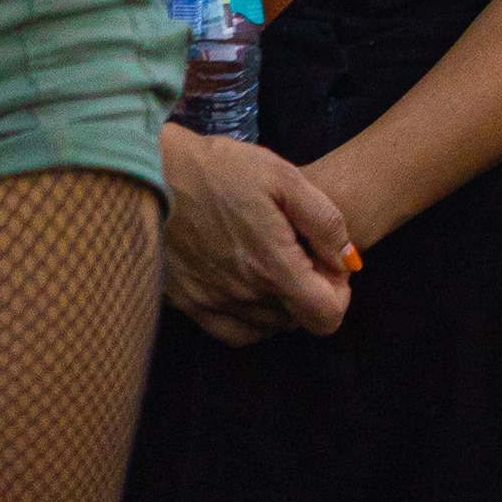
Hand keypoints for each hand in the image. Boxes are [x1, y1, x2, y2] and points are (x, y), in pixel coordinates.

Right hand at [159, 125, 355, 346]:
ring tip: (275, 264)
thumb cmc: (222, 170)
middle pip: (298, 318)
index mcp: (271, 266)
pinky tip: (250, 286)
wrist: (152, 173)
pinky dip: (252, 318)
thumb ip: (325, 223)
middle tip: (302, 255)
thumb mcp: (286, 179)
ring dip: (282, 304)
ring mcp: (211, 303)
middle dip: (312, 291)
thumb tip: (349, 261)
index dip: (340, 295)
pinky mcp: (187, 303)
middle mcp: (242, 294)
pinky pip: (232, 331)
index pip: (325, 317)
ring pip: (268, 326)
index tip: (333, 268)